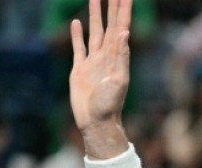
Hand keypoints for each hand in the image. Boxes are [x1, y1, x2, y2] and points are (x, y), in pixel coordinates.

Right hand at [69, 0, 131, 131]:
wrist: (96, 122)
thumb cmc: (110, 105)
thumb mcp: (119, 80)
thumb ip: (121, 57)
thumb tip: (124, 33)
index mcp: (117, 57)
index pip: (121, 27)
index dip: (123, 11)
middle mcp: (107, 56)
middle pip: (109, 25)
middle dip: (112, 7)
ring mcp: (93, 61)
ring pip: (95, 32)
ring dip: (96, 15)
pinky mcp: (80, 69)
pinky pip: (79, 47)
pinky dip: (77, 35)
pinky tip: (77, 23)